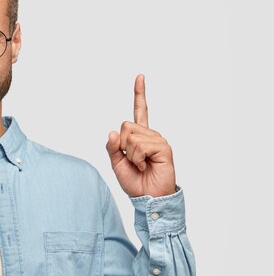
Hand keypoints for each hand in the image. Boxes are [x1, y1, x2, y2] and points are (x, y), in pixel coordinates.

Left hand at [106, 74, 175, 197]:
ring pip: (130, 136)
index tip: (140, 76)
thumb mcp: (116, 163)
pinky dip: (138, 158)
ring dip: (130, 155)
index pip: (139, 111)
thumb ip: (112, 147)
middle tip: (133, 161)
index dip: (139, 93)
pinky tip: (147, 166)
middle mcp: (150, 135)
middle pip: (125, 125)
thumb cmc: (135, 182)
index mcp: (139, 136)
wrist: (148, 199)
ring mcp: (158, 140)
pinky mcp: (163, 148)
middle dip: (122, 145)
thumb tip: (113, 131)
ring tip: (141, 165)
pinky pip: (140, 145)